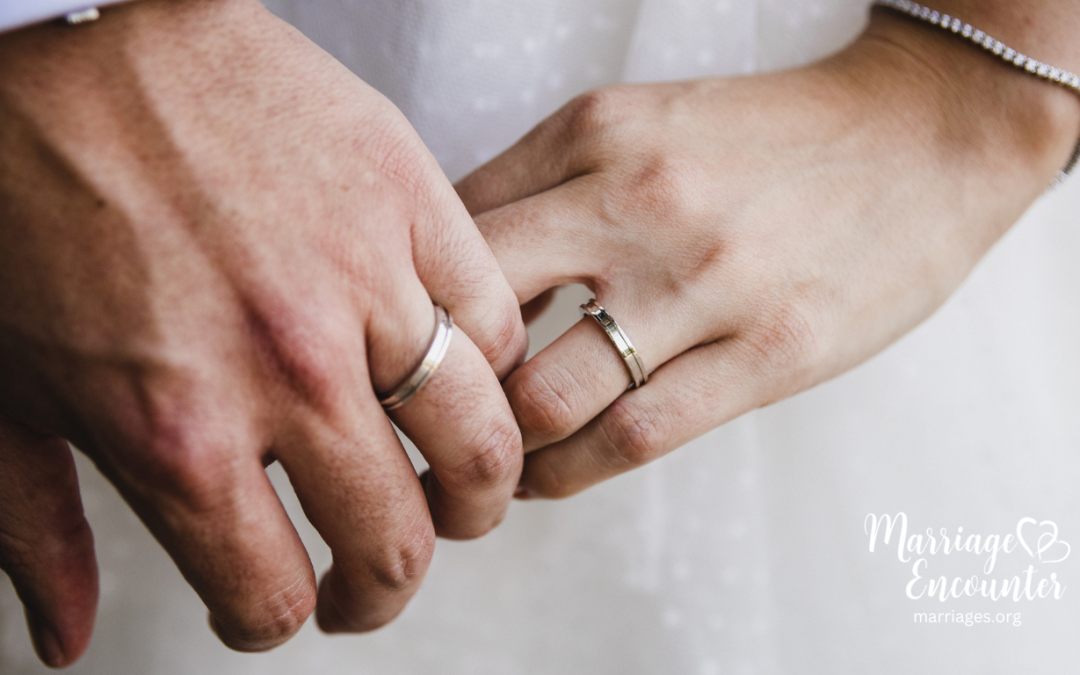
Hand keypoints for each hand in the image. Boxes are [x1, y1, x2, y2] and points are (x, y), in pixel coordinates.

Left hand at [0, 0, 525, 664]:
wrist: (70, 34)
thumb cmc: (23, 193)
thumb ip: (32, 528)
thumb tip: (65, 635)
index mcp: (177, 430)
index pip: (272, 591)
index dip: (276, 618)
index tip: (277, 604)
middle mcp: (290, 369)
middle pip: (395, 540)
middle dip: (383, 587)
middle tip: (373, 580)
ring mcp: (366, 283)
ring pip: (481, 437)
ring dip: (474, 494)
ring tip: (455, 497)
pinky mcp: (411, 202)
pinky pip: (496, 319)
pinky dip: (490, 368)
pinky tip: (455, 377)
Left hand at [457, 10, 1079, 497]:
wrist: (917, 135)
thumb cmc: (763, 139)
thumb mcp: (639, 124)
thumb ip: (544, 187)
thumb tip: (457, 276)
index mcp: (595, 135)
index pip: (453, 234)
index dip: (412, 306)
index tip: (401, 352)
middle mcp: (637, 202)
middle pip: (479, 320)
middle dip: (427, 389)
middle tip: (412, 426)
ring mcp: (706, 281)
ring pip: (547, 398)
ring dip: (496, 449)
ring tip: (481, 464)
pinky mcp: (771, 351)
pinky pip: (633, 436)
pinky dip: (568, 472)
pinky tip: (546, 476)